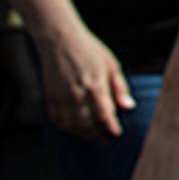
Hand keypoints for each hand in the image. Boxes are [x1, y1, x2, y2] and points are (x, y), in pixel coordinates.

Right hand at [34, 18, 134, 139]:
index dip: (112, 127)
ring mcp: (61, 96)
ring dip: (81, 134)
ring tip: (90, 135)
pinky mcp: (50, 96)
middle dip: (96, 135)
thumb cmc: (89, 50)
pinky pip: (57, 119)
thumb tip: (129, 107)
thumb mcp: (111, 64)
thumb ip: (120, 87)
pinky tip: (73, 127)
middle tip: (104, 140)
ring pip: (70, 125)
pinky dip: (65, 127)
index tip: (117, 133)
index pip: (105, 114)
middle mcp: (77, 93)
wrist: (59, 39)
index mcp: (96, 84)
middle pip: (87, 124)